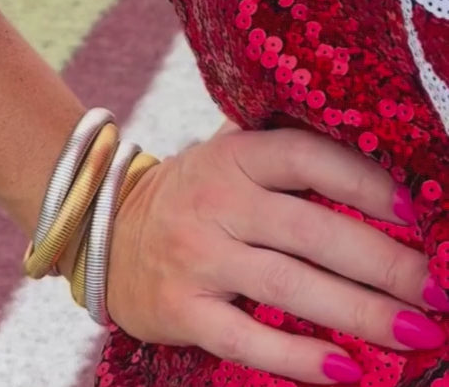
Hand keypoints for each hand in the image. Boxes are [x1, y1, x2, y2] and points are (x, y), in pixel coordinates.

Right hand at [106, 125, 446, 382]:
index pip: (305, 157)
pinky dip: (297, 357)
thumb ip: (284, 155)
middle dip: (385, 263)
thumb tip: (376, 162)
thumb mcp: (228, 158)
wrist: (105, 230)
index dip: (364, 180)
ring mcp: (196, 256)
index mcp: (233, 156)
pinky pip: (246, 338)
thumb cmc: (193, 194)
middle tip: (440, 288)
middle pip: (311, 231)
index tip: (419, 210)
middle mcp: (216, 202)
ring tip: (418, 333)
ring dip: (360, 313)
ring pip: (288, 287)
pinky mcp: (182, 308)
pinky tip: (345, 369)